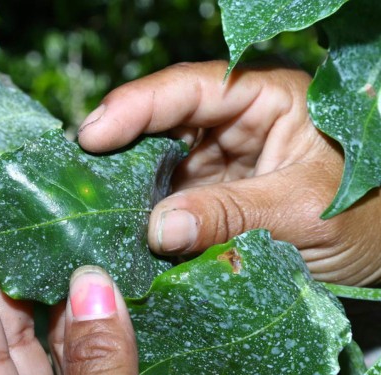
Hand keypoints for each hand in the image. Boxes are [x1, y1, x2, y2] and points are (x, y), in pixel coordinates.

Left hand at [0, 226, 137, 374]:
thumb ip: (98, 369)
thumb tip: (94, 285)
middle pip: (6, 343)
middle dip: (16, 283)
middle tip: (23, 225)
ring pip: (50, 354)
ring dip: (64, 305)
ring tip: (74, 249)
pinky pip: (83, 372)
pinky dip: (94, 337)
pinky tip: (106, 302)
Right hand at [78, 61, 380, 285]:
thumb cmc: (366, 216)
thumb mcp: (303, 210)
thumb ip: (231, 214)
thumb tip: (158, 228)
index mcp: (265, 100)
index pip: (192, 88)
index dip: (138, 105)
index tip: (94, 132)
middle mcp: (234, 126)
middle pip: (163, 122)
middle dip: (120, 144)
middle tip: (78, 169)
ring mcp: (218, 164)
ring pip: (158, 165)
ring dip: (128, 185)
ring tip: (92, 204)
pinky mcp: (209, 200)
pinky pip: (168, 202)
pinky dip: (145, 217)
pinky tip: (122, 229)